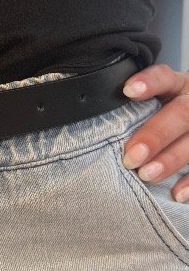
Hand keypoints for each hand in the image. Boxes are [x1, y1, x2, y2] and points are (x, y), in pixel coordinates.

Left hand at [121, 63, 188, 202]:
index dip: (149, 83)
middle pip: (181, 114)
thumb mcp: (154, 101)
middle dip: (155, 135)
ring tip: (146, 175)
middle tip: (131, 156)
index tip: (128, 91)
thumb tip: (91, 121)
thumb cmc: (163, 113)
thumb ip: (132, 108)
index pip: (165, 77)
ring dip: (170, 160)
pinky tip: (176, 193)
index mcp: (178, 85)